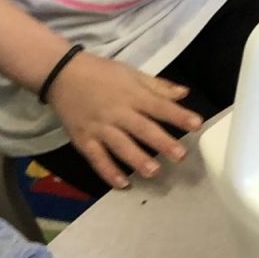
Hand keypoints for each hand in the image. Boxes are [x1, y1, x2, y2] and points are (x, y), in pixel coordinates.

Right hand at [46, 51, 202, 189]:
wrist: (62, 74)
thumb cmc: (102, 73)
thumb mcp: (132, 73)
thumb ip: (158, 86)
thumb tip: (184, 93)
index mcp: (132, 95)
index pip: (159, 106)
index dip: (178, 116)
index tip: (197, 124)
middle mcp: (117, 112)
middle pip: (142, 129)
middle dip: (162, 143)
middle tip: (181, 156)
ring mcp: (99, 128)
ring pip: (120, 146)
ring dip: (137, 160)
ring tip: (154, 172)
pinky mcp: (83, 139)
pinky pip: (96, 158)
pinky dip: (108, 172)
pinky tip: (122, 184)